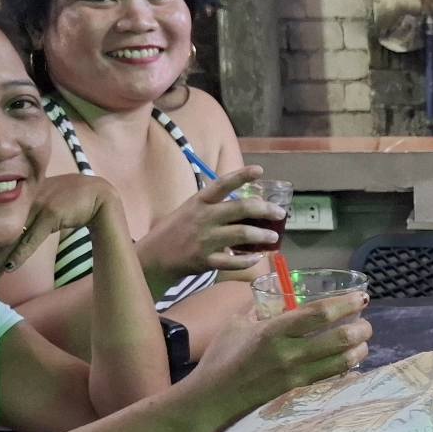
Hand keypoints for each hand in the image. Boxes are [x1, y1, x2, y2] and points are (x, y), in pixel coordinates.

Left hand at [0, 174, 119, 291]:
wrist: (99, 194)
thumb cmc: (71, 201)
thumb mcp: (43, 205)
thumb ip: (26, 215)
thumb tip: (12, 237)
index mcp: (17, 200)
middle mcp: (23, 202)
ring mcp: (37, 206)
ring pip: (11, 240)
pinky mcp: (51, 213)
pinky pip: (32, 238)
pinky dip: (20, 253)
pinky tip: (9, 268)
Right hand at [134, 166, 285, 283]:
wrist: (152, 258)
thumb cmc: (174, 231)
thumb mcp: (190, 211)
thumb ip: (213, 207)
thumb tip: (246, 206)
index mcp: (199, 202)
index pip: (222, 184)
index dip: (241, 175)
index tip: (259, 170)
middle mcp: (203, 218)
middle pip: (240, 209)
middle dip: (265, 210)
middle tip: (280, 213)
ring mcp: (204, 239)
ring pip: (241, 235)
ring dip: (262, 236)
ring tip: (273, 237)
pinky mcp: (205, 260)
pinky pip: (232, 261)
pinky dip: (247, 261)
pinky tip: (256, 259)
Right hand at [187, 290, 374, 417]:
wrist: (212, 398)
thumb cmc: (221, 357)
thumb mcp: (236, 324)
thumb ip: (258, 307)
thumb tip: (275, 293)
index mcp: (274, 331)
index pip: (318, 314)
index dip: (344, 304)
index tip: (361, 297)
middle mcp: (289, 353)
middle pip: (338, 338)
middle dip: (360, 328)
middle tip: (365, 322)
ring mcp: (296, 374)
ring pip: (341, 361)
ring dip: (358, 349)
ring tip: (362, 340)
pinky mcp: (297, 389)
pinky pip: (329, 376)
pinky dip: (344, 366)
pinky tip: (349, 359)